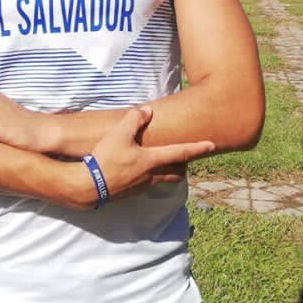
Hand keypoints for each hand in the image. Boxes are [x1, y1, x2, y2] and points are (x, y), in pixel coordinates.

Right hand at [84, 106, 214, 203]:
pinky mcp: (131, 192)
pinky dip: (151, 176)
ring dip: (168, 171)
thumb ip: (134, 119)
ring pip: (163, 179)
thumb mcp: (119, 134)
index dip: (197, 148)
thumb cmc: (107, 159)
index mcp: (152, 160)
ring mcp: (142, 186)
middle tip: (185, 157)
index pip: (181, 153)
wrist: (90, 187)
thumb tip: (147, 110)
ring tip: (164, 162)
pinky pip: (148, 183)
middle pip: (176, 172)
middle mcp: (151, 175)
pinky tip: (139, 169)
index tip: (212, 145)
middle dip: (183, 165)